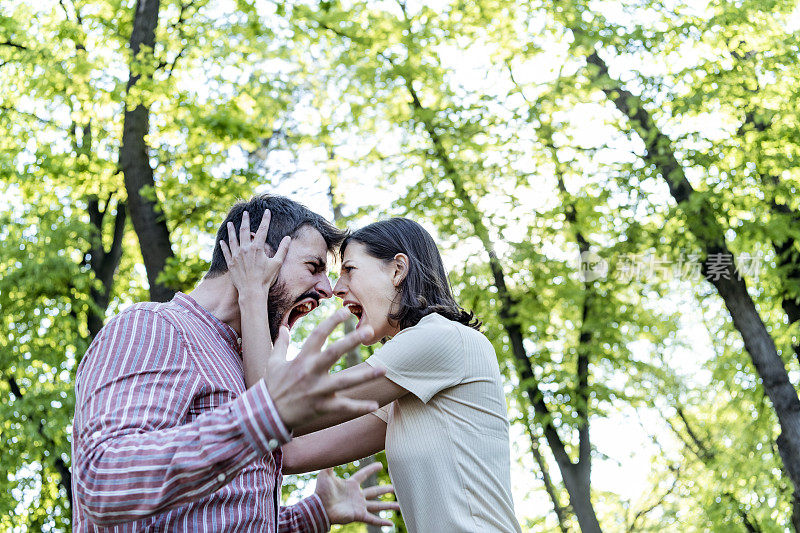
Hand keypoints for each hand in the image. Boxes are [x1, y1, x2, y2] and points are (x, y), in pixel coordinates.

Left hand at [219, 210, 289, 298]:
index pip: (262, 230)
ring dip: (231, 230)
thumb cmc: (266, 278)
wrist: (252, 291)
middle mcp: (245, 249)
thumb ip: (283, 249)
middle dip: (245, 220)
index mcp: (257, 248)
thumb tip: (288, 238)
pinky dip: (224, 246)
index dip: (265, 219)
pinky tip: (222, 241)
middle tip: (245, 213)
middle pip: (244, 231)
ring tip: (229, 223)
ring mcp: (236, 256)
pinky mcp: (231, 263)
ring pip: (232, 239)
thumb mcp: (277, 263)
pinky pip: (226, 252)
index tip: (267, 211)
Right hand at [265, 308, 383, 429]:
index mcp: (301, 359)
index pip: (318, 334)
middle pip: (334, 353)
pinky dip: (359, 407)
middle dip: (352, 341)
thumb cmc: (272, 386)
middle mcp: (311, 372)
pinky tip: (375, 405)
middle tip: (369, 331)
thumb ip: (281, 344)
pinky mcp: (322, 407)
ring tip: (383, 369)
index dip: (332, 321)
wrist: (266, 415)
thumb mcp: (273, 362)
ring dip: (365, 375)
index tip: (346, 311)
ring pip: (345, 381)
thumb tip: (283, 328)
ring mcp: (318, 390)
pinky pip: (344, 407)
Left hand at [315, 463, 399, 526]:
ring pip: (377, 506)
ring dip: (388, 506)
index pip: (363, 475)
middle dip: (384, 490)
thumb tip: (331, 451)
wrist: (320, 507)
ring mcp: (359, 506)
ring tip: (399, 505)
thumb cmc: (321, 491)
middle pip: (374, 491)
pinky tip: (391, 523)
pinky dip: (382, 522)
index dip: (371, 469)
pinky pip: (373, 519)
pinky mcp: (359, 515)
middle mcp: (357, 496)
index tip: (380, 465)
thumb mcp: (325, 474)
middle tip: (394, 488)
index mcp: (351, 485)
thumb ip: (330, 464)